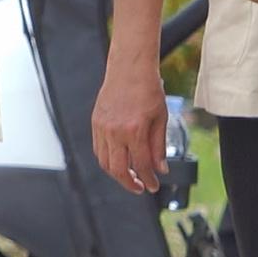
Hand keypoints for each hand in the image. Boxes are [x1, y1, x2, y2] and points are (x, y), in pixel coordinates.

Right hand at [90, 58, 169, 194]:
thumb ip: (159, 147)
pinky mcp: (96, 123)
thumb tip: (160, 169)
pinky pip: (98, 150)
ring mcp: (102, 127)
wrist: (130, 68)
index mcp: (134, 130)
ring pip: (104, 162)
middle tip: (140, 187)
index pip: (141, 165)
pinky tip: (118, 160)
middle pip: (118, 170)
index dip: (148, 179)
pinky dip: (107, 160)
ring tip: (130, 176)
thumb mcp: (161, 119)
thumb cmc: (148, 88)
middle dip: (129, 183)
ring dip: (117, 174)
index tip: (153, 186)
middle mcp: (115, 131)